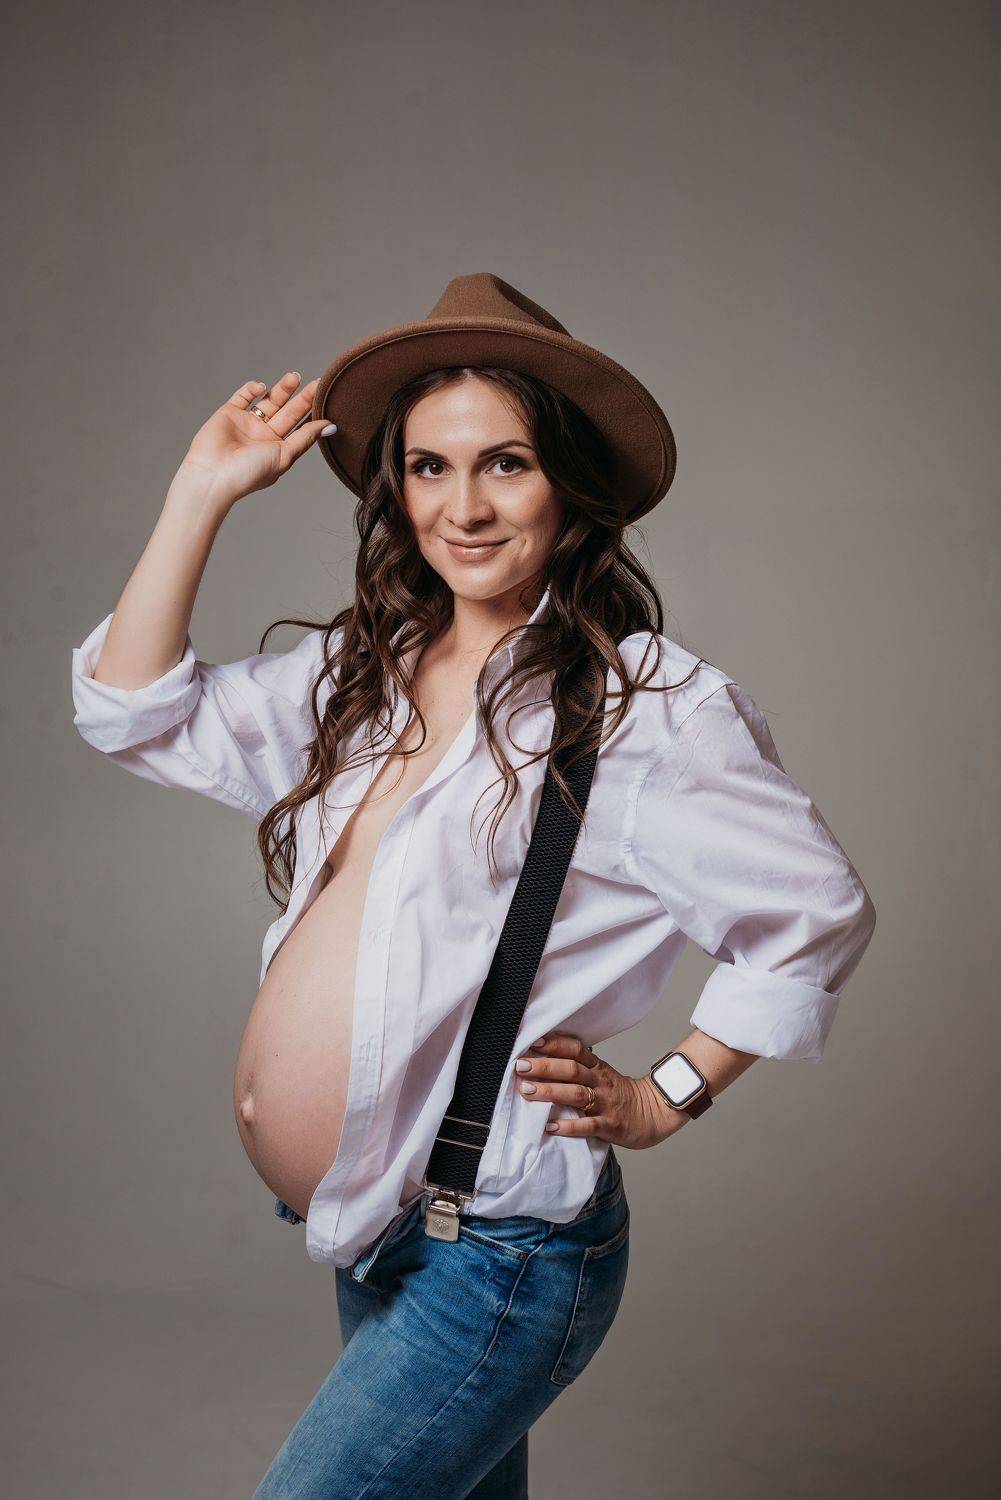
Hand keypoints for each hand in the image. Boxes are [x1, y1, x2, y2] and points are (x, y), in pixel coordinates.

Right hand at [175, 373, 333, 510]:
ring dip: (282, 389)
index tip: (327, 397)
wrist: (213, 475)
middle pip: (288, 411)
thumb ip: (306, 438)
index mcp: (279, 448)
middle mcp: (264, 435)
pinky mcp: (229, 413)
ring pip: (268, 400)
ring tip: (294, 377)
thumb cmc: (249, 473)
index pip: (300, 426)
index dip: (313, 412)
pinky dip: (252, 388)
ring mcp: (247, 423)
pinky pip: (243, 395)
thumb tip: (331, 426)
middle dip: (302, 397)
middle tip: (317, 382)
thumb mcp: (284, 456)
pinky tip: (261, 387)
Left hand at [513, 1031, 688, 1149]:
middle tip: (521, 1066)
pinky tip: (551, 1126)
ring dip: (550, 1092)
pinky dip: (569, 1126)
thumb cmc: (621, 1095)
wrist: (654, 1113)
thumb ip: (579, 1068)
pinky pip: (588, 1125)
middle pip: (572, 1070)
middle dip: (545, 1067)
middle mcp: (600, 1082)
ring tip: (528, 1091)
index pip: (576, 1050)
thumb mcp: (602, 1075)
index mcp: (598, 1068)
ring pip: (577, 1094)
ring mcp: (606, 1104)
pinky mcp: (610, 1125)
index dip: (556, 1045)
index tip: (534, 1042)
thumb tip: (543, 1060)